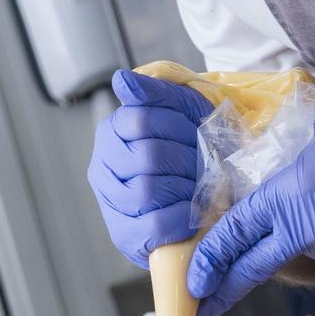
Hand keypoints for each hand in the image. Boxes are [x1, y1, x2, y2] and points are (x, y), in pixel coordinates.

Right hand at [87, 70, 215, 267]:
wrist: (211, 188)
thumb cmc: (194, 146)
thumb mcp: (184, 109)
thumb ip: (156, 92)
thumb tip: (122, 80)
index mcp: (112, 131)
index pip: (140, 119)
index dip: (177, 126)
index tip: (196, 132)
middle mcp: (102, 166)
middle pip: (146, 156)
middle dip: (186, 160)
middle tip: (205, 163)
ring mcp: (110, 202)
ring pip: (145, 191)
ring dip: (184, 189)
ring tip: (199, 187)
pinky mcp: (124, 235)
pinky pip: (153, 224)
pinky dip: (180, 217)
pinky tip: (192, 212)